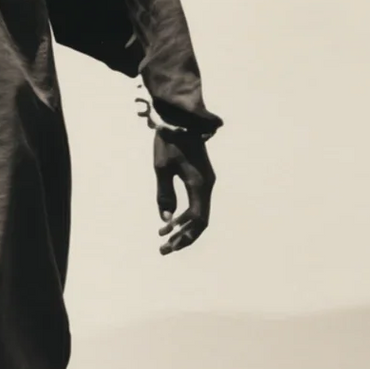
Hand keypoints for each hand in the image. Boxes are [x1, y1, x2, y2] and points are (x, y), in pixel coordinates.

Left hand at [152, 129, 213, 254]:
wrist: (182, 118)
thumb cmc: (170, 141)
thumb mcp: (161, 168)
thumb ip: (164, 195)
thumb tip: (166, 219)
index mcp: (199, 184)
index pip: (196, 219)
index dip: (182, 234)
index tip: (164, 240)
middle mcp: (208, 185)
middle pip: (201, 221)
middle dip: (183, 238)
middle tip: (164, 250)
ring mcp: (207, 182)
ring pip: (201, 214)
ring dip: (184, 229)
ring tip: (166, 241)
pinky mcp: (203, 178)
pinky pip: (198, 204)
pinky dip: (186, 217)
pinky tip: (171, 222)